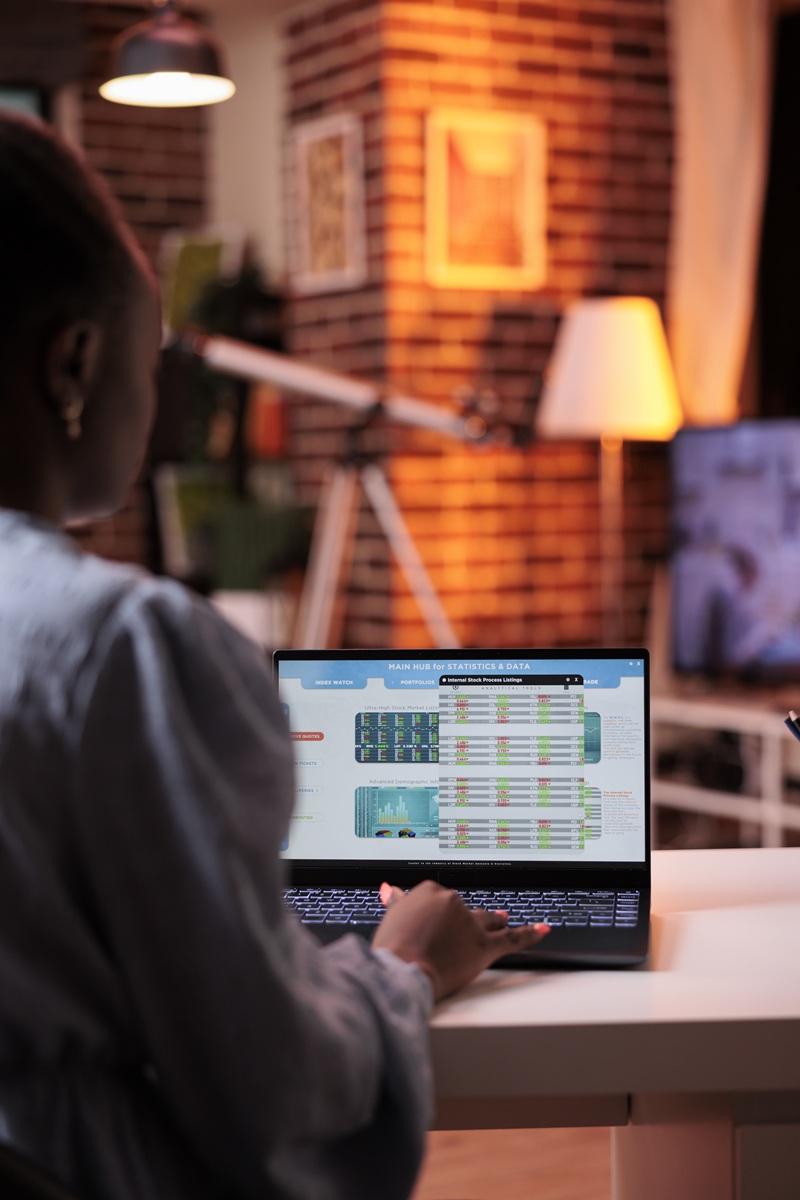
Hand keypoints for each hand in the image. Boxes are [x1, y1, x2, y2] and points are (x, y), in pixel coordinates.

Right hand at [371, 880, 548, 1001]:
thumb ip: (398, 903)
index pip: (440, 899)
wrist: (402, 971)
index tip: (434, 924)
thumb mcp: (391, 919)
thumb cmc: (392, 950)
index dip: (438, 915)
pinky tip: (542, 928)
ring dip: (494, 921)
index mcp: (429, 891)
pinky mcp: (484, 945)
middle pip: (464, 909)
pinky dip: (529, 933)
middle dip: (462, 921)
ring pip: (487, 920)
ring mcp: (470, 923)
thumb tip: (391, 890)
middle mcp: (452, 902)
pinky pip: (512, 938)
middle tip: (458, 932)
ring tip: (502, 920)